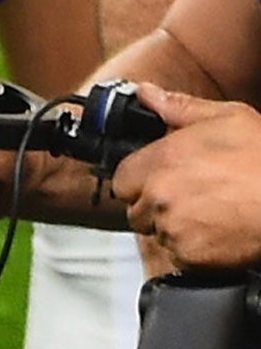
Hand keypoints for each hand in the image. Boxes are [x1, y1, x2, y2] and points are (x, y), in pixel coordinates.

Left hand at [111, 85, 260, 269]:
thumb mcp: (228, 118)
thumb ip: (179, 108)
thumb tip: (146, 94)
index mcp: (163, 160)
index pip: (121, 177)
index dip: (139, 178)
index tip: (158, 177)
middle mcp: (160, 195)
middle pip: (134, 208)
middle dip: (154, 203)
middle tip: (190, 194)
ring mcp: (171, 227)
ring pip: (154, 231)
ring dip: (172, 224)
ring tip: (208, 209)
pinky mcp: (186, 254)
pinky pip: (175, 253)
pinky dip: (190, 245)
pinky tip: (215, 228)